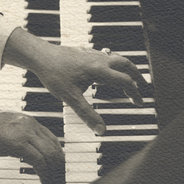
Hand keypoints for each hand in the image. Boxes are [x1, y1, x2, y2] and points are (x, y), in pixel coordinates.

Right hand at [0, 106, 63, 183]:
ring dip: (55, 170)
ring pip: (50, 154)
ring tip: (55, 182)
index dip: (58, 152)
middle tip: (61, 176)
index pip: (52, 137)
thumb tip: (25, 147)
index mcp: (29, 121)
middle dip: (60, 163)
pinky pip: (39, 161)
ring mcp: (26, 134)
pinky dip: (45, 174)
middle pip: (54, 146)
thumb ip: (19, 134)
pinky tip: (45, 182)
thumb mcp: (8, 127)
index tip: (60, 164)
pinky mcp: (20, 144)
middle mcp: (31, 125)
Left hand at [2, 28, 148, 134]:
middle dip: (137, 76)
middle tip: (143, 87)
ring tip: (130, 78)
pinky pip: (106, 56)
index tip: (138, 102)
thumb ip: (87, 114)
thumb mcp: (70, 98)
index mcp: (99, 70)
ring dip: (126, 68)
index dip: (134, 93)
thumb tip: (101, 130)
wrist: (40, 55)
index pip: (125, 81)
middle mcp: (99, 60)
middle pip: (126, 64)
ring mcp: (93, 54)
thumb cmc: (54, 74)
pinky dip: (114, 64)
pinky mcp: (86, 53)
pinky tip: (108, 71)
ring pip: (116, 58)